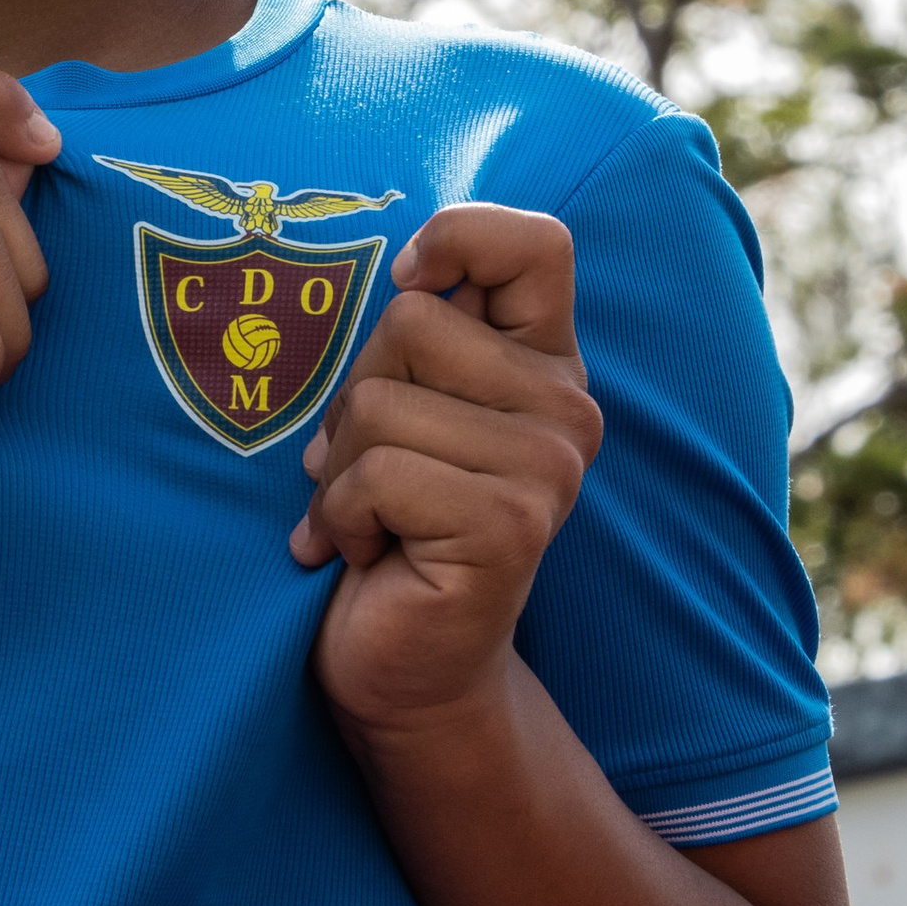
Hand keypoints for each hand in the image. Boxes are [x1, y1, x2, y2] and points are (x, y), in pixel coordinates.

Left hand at [291, 203, 601, 738]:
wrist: (402, 666)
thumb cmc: (386, 527)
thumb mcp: (398, 410)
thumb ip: (412, 339)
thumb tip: (399, 270)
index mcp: (543, 362)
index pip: (533, 243)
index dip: (456, 239)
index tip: (409, 287)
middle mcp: (566, 406)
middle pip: (411, 320)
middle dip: (353, 397)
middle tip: (367, 471)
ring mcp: (548, 466)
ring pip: (381, 401)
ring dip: (340, 470)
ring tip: (366, 520)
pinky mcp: (511, 524)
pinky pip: (380, 473)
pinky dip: (342, 519)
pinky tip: (367, 556)